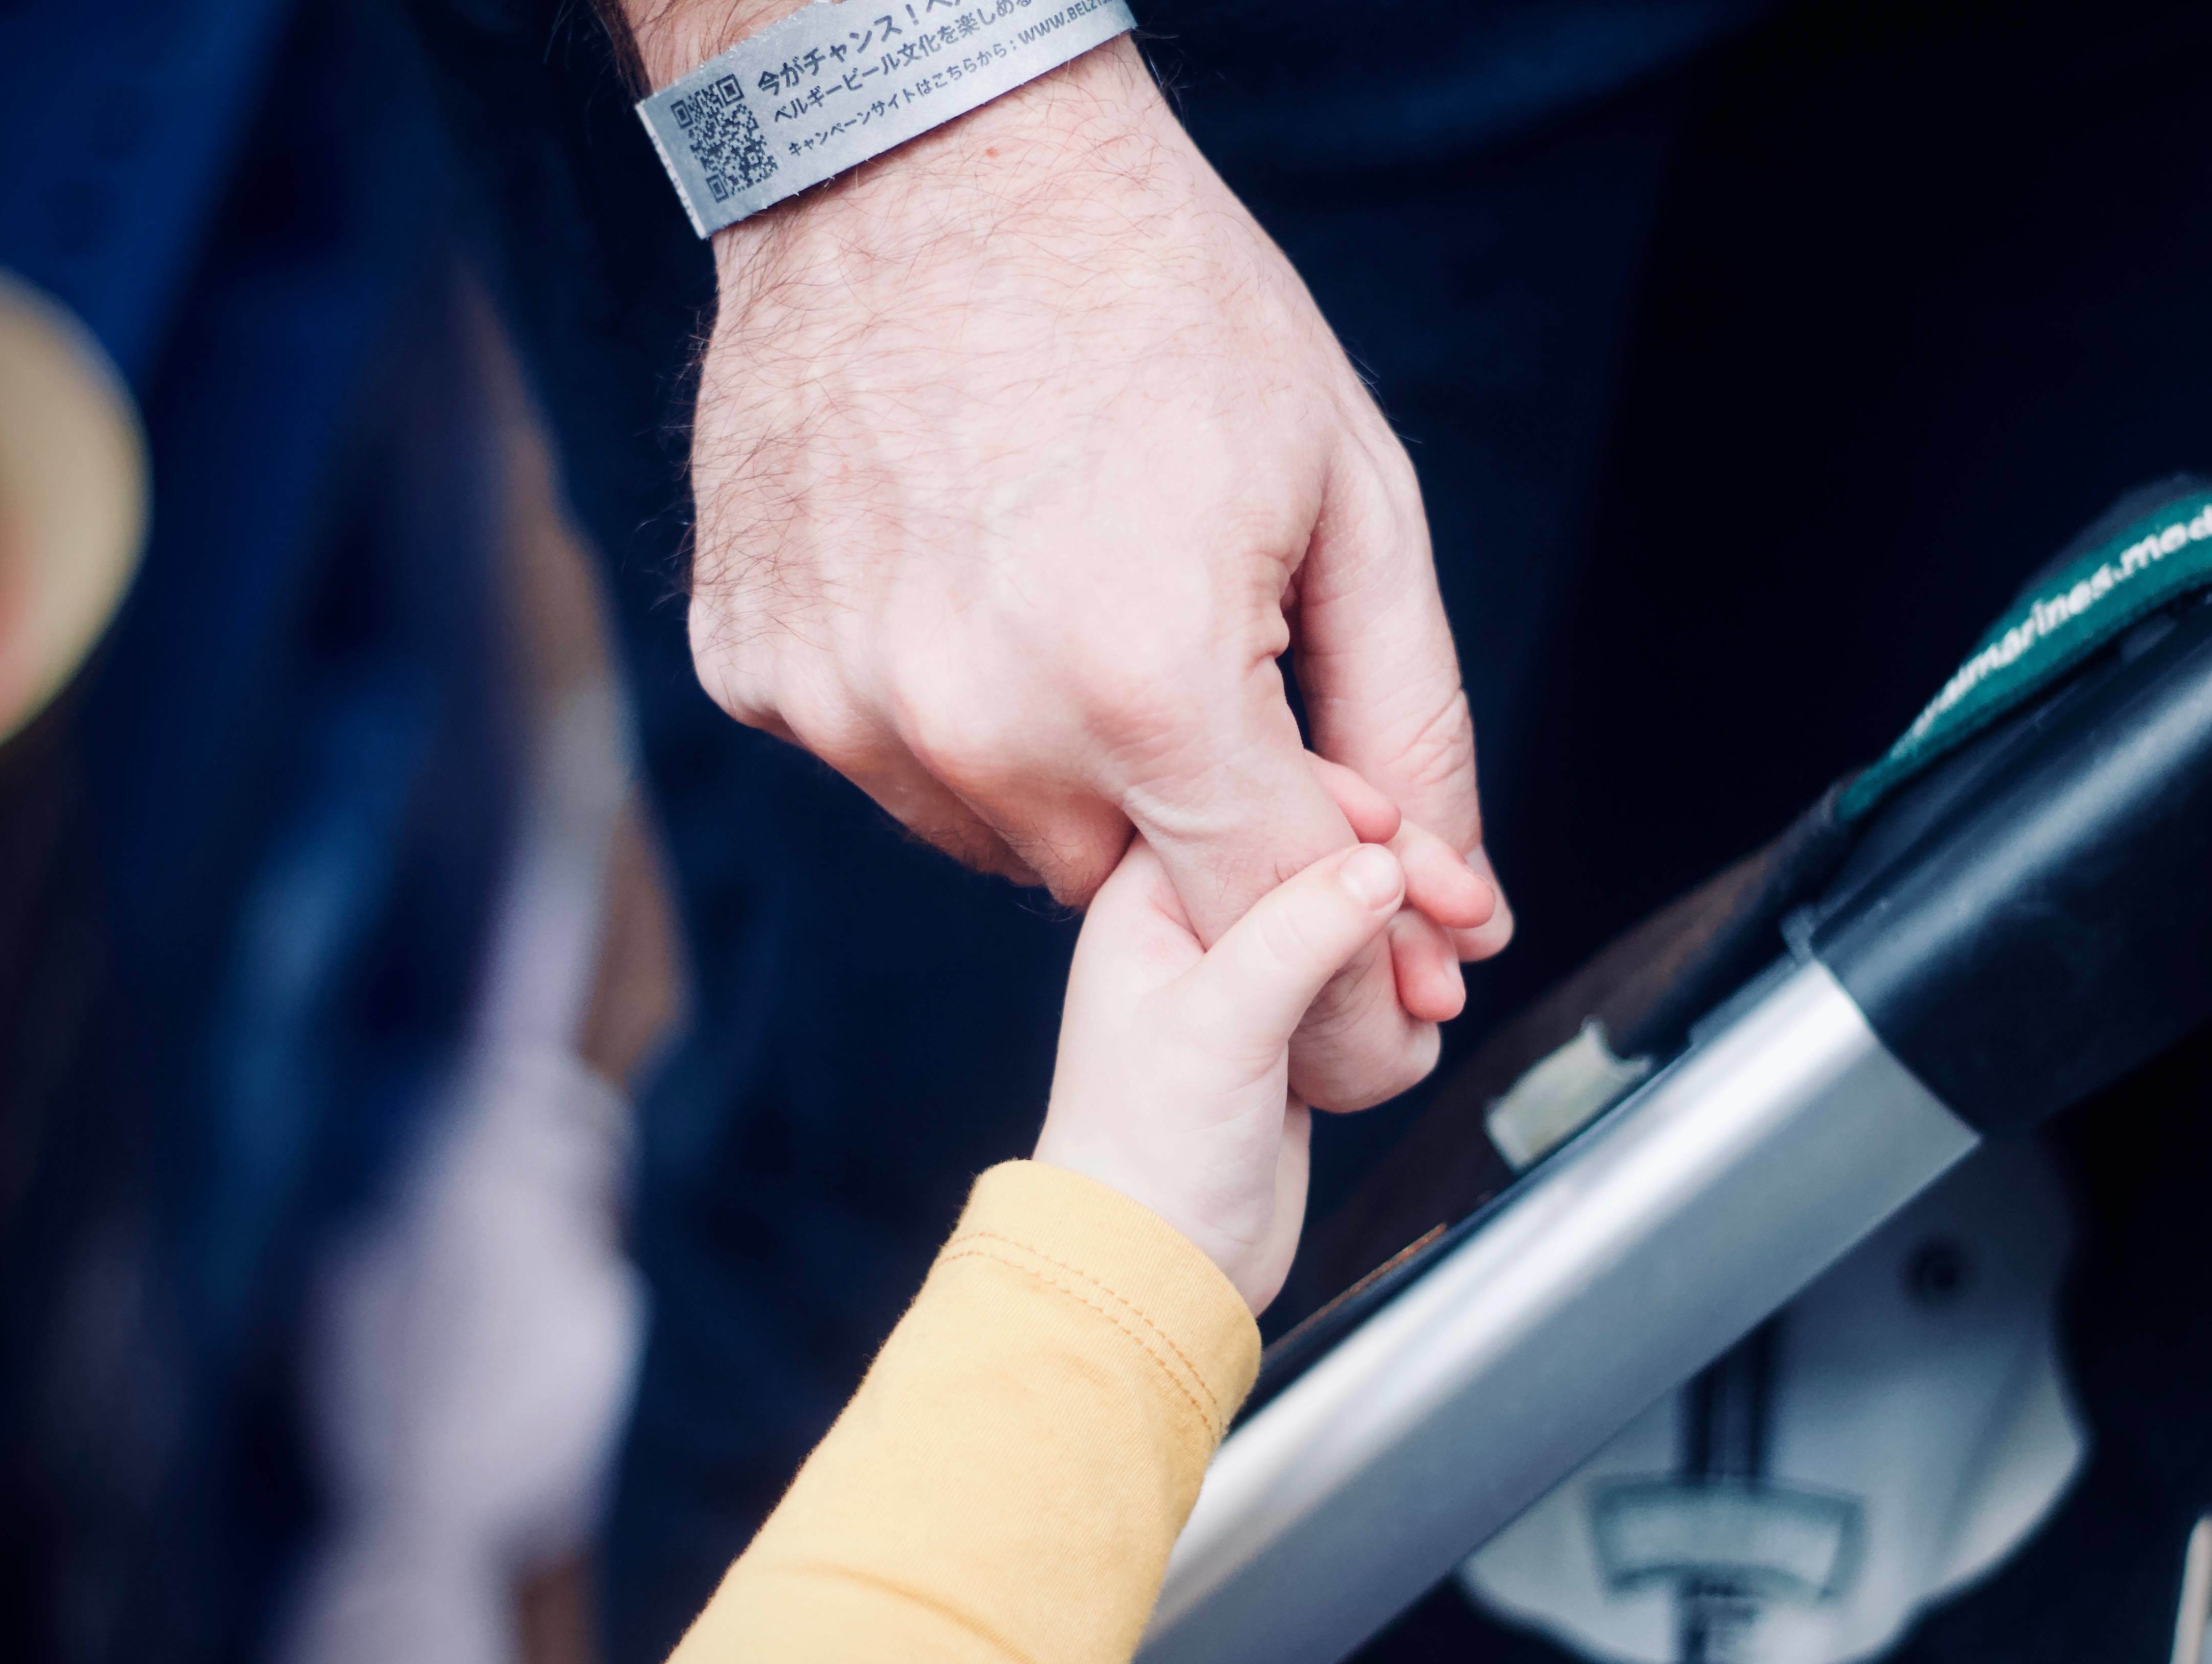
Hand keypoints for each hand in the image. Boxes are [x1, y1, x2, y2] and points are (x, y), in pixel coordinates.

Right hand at [622, 9, 1510, 1110]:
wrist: (928, 155)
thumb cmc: (1162, 304)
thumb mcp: (1351, 497)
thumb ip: (1407, 720)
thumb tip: (1453, 899)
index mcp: (1146, 680)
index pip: (1265, 920)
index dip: (1348, 959)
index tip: (1389, 959)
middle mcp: (976, 719)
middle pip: (1129, 887)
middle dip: (1190, 813)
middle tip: (1201, 662)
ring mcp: (845, 700)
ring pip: (1002, 840)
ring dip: (1060, 767)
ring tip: (1072, 594)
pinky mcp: (758, 669)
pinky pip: (887, 762)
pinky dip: (943, 710)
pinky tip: (964, 580)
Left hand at [1034, 786, 1489, 1312]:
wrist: (1156, 1267)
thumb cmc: (1145, 1154)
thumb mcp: (1222, 1022)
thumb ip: (1300, 930)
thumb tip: (1381, 860)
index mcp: (1149, 898)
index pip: (1250, 794)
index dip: (1339, 803)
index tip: (1406, 837)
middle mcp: (1195, 924)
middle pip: (1317, 851)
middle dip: (1398, 878)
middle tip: (1464, 911)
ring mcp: (1246, 977)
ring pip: (1351, 914)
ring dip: (1410, 940)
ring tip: (1442, 988)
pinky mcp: (1288, 1028)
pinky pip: (1364, 978)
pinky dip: (1403, 992)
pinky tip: (1421, 1019)